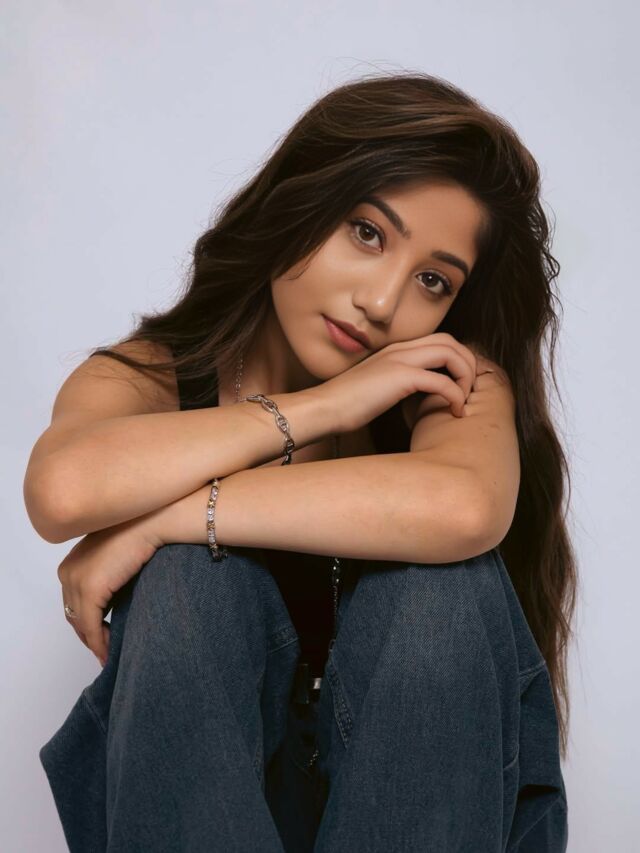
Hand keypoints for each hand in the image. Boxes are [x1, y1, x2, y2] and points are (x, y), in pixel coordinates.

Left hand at [57, 514, 160, 666]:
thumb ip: (109, 575)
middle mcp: (67, 572)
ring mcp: (76, 580)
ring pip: (79, 622)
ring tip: (107, 653)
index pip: (72, 600)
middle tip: (102, 650)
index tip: (99, 635)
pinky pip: (90, 625)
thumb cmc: (141, 533)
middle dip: (86, 634)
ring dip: (92, 641)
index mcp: (72, 562)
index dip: (85, 621)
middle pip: (72, 613)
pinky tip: (108, 650)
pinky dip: (98, 641)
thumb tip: (114, 601)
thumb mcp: (117, 557)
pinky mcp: (90, 589)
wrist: (150, 522)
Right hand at [314, 331, 478, 433]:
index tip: (460, 384)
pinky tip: (454, 411)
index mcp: (395, 350)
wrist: (324, 408)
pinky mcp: (400, 377)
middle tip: (469, 390)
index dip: (457, 360)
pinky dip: (455, 395)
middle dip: (468, 363)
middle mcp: (400, 349)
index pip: (439, 341)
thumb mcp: (377, 386)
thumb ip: (398, 382)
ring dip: (465, 375)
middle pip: (451, 341)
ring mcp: (400, 360)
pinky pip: (442, 380)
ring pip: (451, 353)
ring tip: (464, 398)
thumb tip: (417, 394)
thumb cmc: (346, 404)